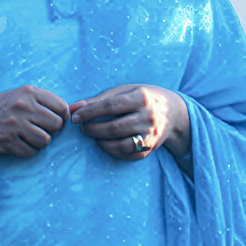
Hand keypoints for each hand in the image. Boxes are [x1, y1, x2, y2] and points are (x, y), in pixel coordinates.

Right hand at [0, 86, 68, 157]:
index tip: (54, 119)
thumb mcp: (23, 95)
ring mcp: (15, 124)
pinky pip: (30, 152)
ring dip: (39, 142)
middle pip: (56, 125)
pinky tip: (19, 143)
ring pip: (45, 141)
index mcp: (29, 92)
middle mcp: (23, 107)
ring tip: (29, 137)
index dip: (62, 116)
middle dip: (51, 130)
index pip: (61, 107)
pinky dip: (27, 150)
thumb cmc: (4, 106)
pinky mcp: (7, 141)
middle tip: (40, 129)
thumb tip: (75, 109)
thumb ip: (47, 101)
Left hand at [70, 85, 192, 167]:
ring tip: (93, 134)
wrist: (173, 113)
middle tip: (82, 127)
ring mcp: (150, 135)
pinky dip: (112, 150)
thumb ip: (98, 99)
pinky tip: (105, 142)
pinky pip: (127, 154)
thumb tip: (73, 108)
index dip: (90, 112)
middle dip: (93, 129)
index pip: (111, 106)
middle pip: (115, 127)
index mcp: (141, 98)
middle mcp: (148, 117)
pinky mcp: (149, 148)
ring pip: (121, 144)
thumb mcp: (124, 92)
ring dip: (101, 141)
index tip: (75, 116)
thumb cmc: (142, 98)